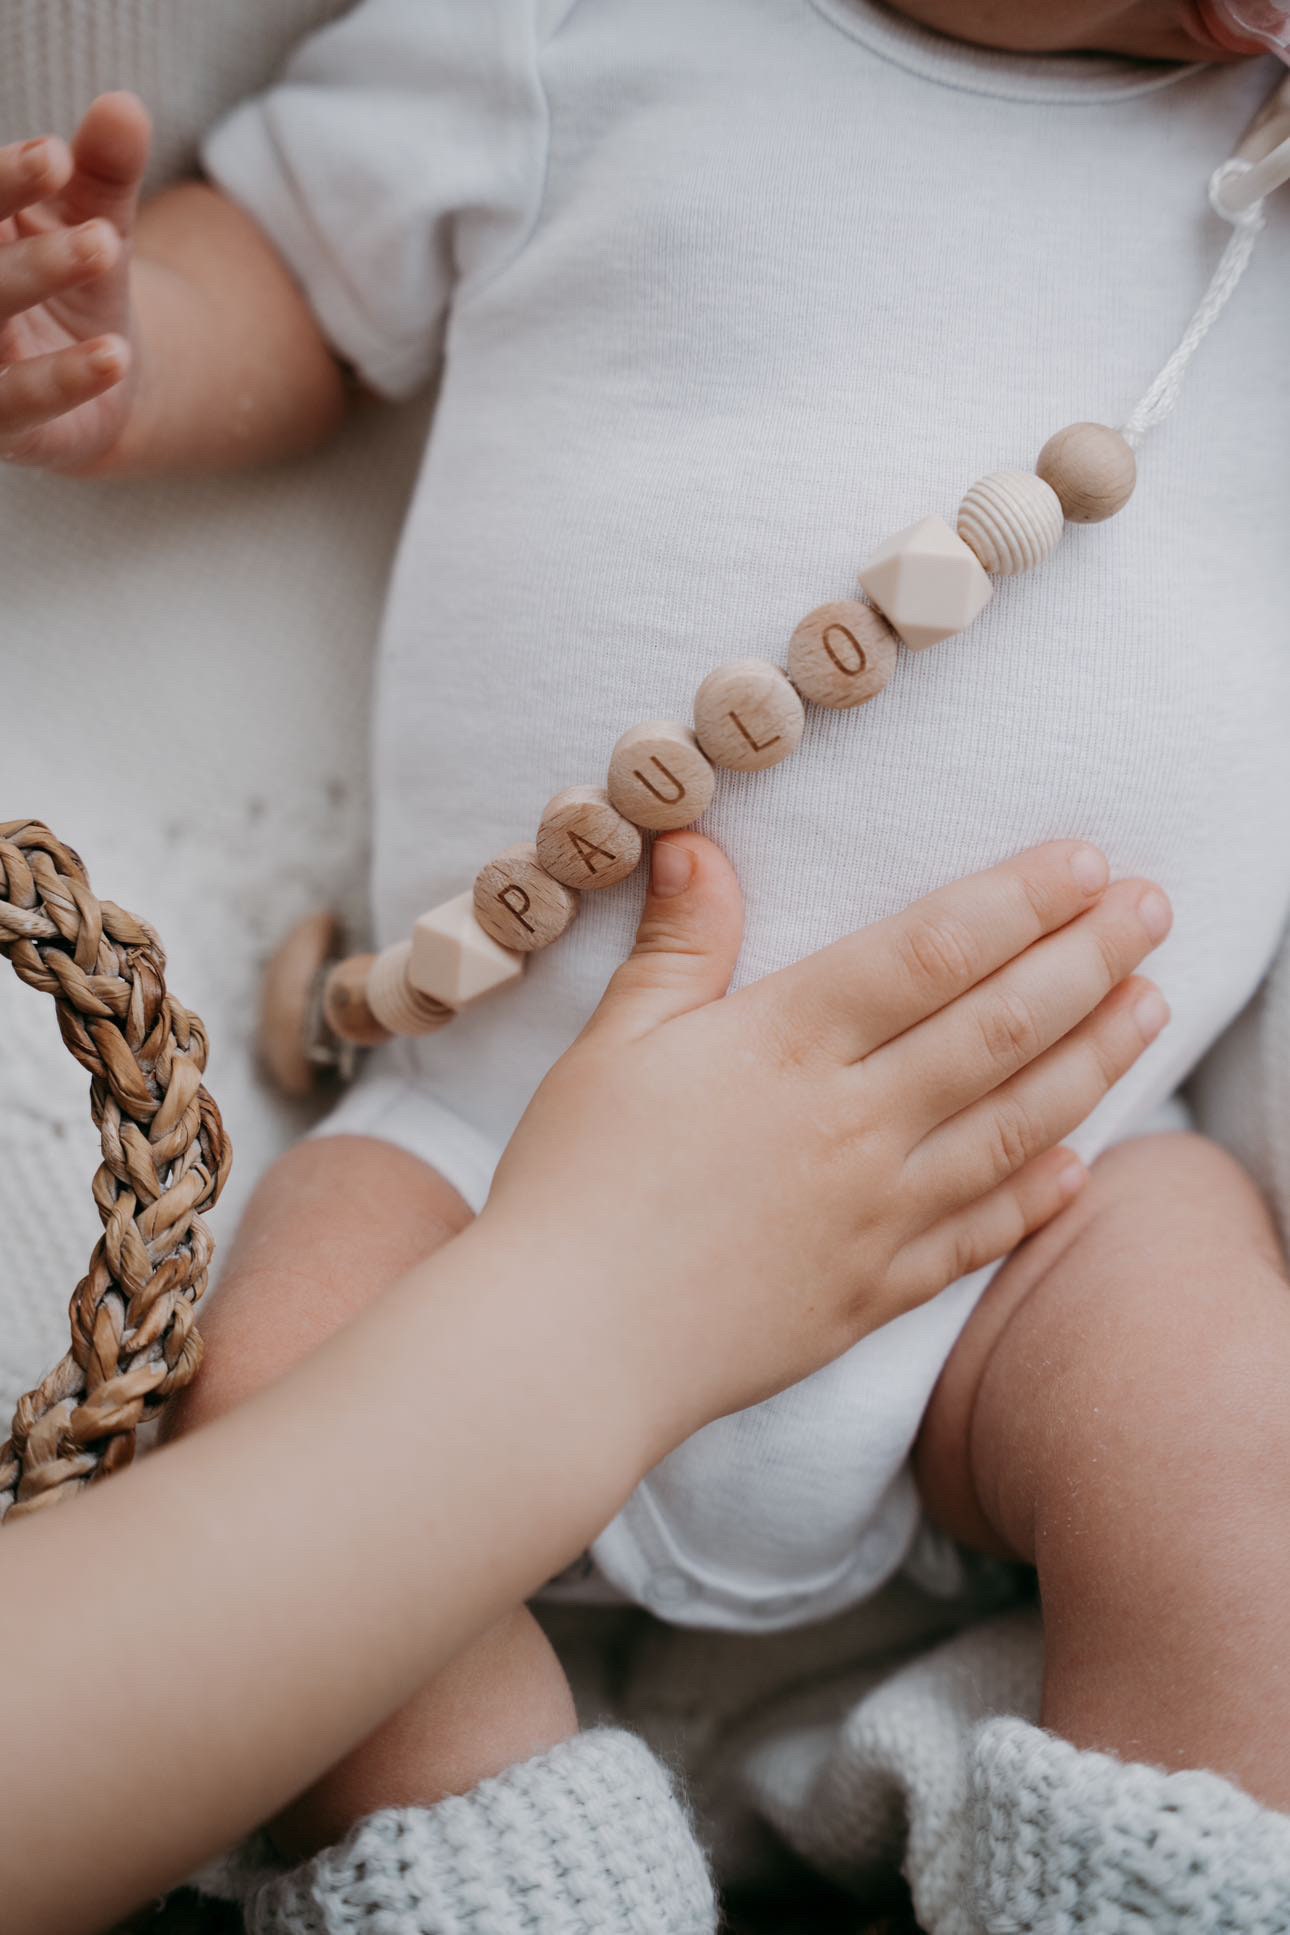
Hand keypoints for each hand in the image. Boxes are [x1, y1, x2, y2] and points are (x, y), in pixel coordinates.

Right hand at [0, 93, 149, 469]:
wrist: (94, 381)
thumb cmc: (75, 283)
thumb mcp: (97, 221)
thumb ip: (106, 172)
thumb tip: (125, 107)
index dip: (8, 178)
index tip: (57, 158)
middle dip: (31, 242)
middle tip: (98, 226)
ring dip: (39, 277)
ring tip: (106, 249)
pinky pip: (19, 403)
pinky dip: (63, 380)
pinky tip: (115, 357)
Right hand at [484, 832, 1170, 1453]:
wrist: (567, 1346)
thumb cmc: (575, 1185)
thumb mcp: (615, 1043)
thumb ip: (679, 945)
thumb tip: (699, 845)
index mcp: (786, 1045)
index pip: (933, 951)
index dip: (1019, 900)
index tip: (1085, 863)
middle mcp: (853, 1123)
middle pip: (999, 1027)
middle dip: (1088, 959)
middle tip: (1154, 910)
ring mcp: (874, 1214)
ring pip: (1013, 1123)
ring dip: (1094, 1059)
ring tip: (1151, 1007)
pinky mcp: (871, 1292)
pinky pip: (977, 1236)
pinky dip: (1035, 1196)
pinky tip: (1080, 1163)